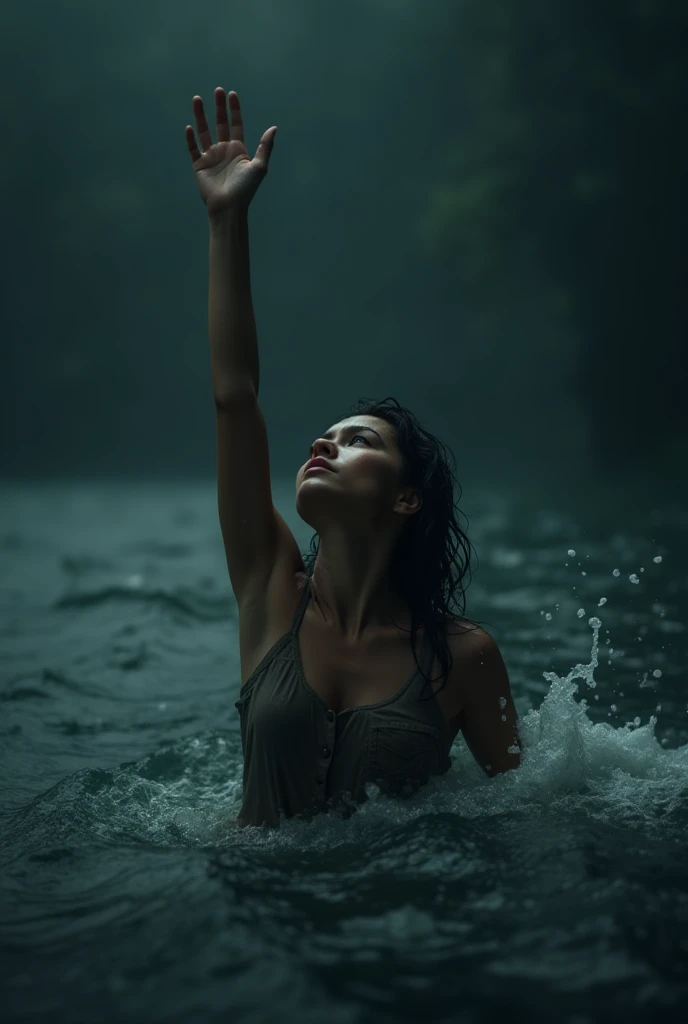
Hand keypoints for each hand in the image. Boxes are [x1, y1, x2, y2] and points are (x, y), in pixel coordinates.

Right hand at [185, 89, 276, 215]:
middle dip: (219, 107)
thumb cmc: (245, 189)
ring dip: (200, 116)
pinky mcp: (199, 166)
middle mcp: (224, 151)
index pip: (236, 125)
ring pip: (204, 131)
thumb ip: (265, 147)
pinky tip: (189, 127)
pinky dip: (190, 138)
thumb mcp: (259, 166)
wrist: (229, 207)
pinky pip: (193, 149)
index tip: (232, 94)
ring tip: (197, 99)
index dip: (234, 110)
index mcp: (238, 150)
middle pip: (220, 123)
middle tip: (218, 90)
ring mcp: (211, 157)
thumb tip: (274, 127)